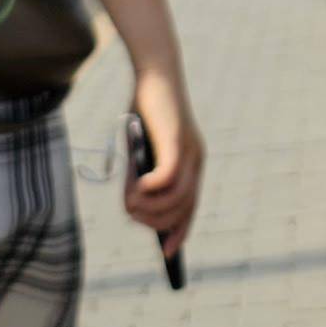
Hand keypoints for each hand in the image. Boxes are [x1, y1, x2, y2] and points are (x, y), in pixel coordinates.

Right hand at [126, 62, 203, 251]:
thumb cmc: (146, 110)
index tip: (169, 253)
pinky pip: (168, 178)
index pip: (190, 207)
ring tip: (129, 200)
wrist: (155, 73)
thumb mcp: (143, 148)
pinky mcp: (176, 141)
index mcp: (191, 164)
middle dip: (154, 221)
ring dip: (149, 208)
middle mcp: (195, 161)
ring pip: (176, 199)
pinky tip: (136, 186)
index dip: (179, 231)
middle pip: (182, 209)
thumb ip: (142, 173)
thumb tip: (135, 203)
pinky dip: (151, 189)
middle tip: (131, 212)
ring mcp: (188, 152)